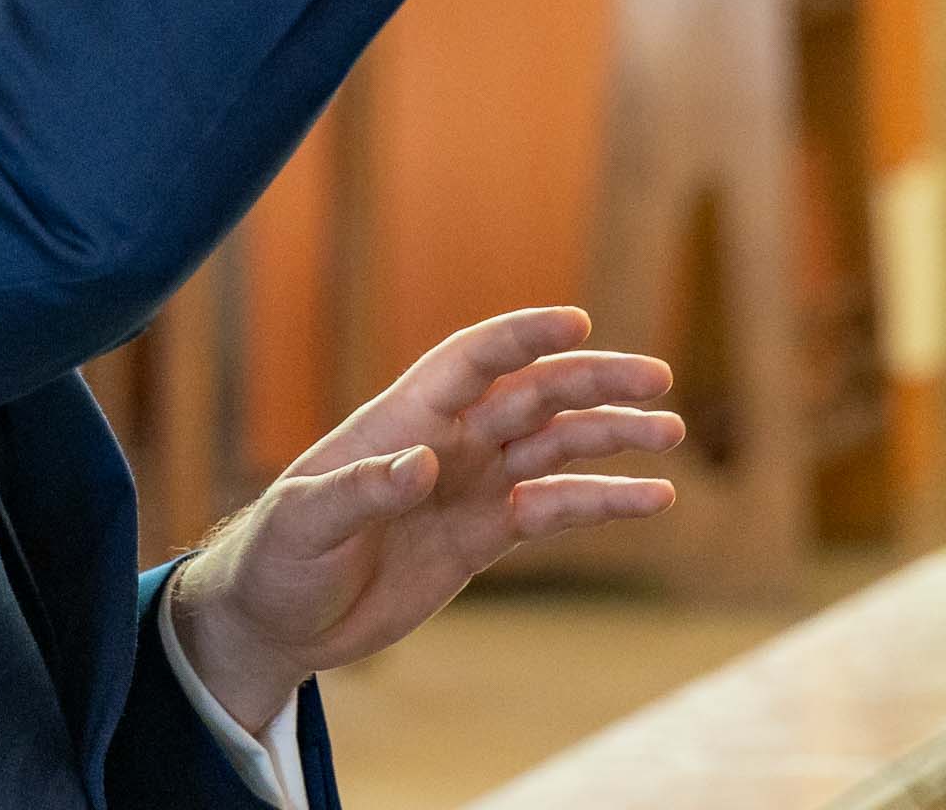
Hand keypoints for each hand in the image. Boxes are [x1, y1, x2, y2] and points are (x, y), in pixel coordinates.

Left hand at [164, 308, 679, 733]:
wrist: (278, 622)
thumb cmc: (276, 559)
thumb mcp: (303, 523)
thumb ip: (361, 490)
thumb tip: (425, 464)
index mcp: (403, 418)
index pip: (472, 361)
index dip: (521, 338)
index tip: (575, 323)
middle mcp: (448, 441)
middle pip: (533, 395)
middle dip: (593, 382)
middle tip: (656, 379)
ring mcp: (471, 486)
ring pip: (556, 446)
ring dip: (611, 436)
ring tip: (670, 432)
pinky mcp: (485, 537)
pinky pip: (555, 508)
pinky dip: (602, 500)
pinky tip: (653, 497)